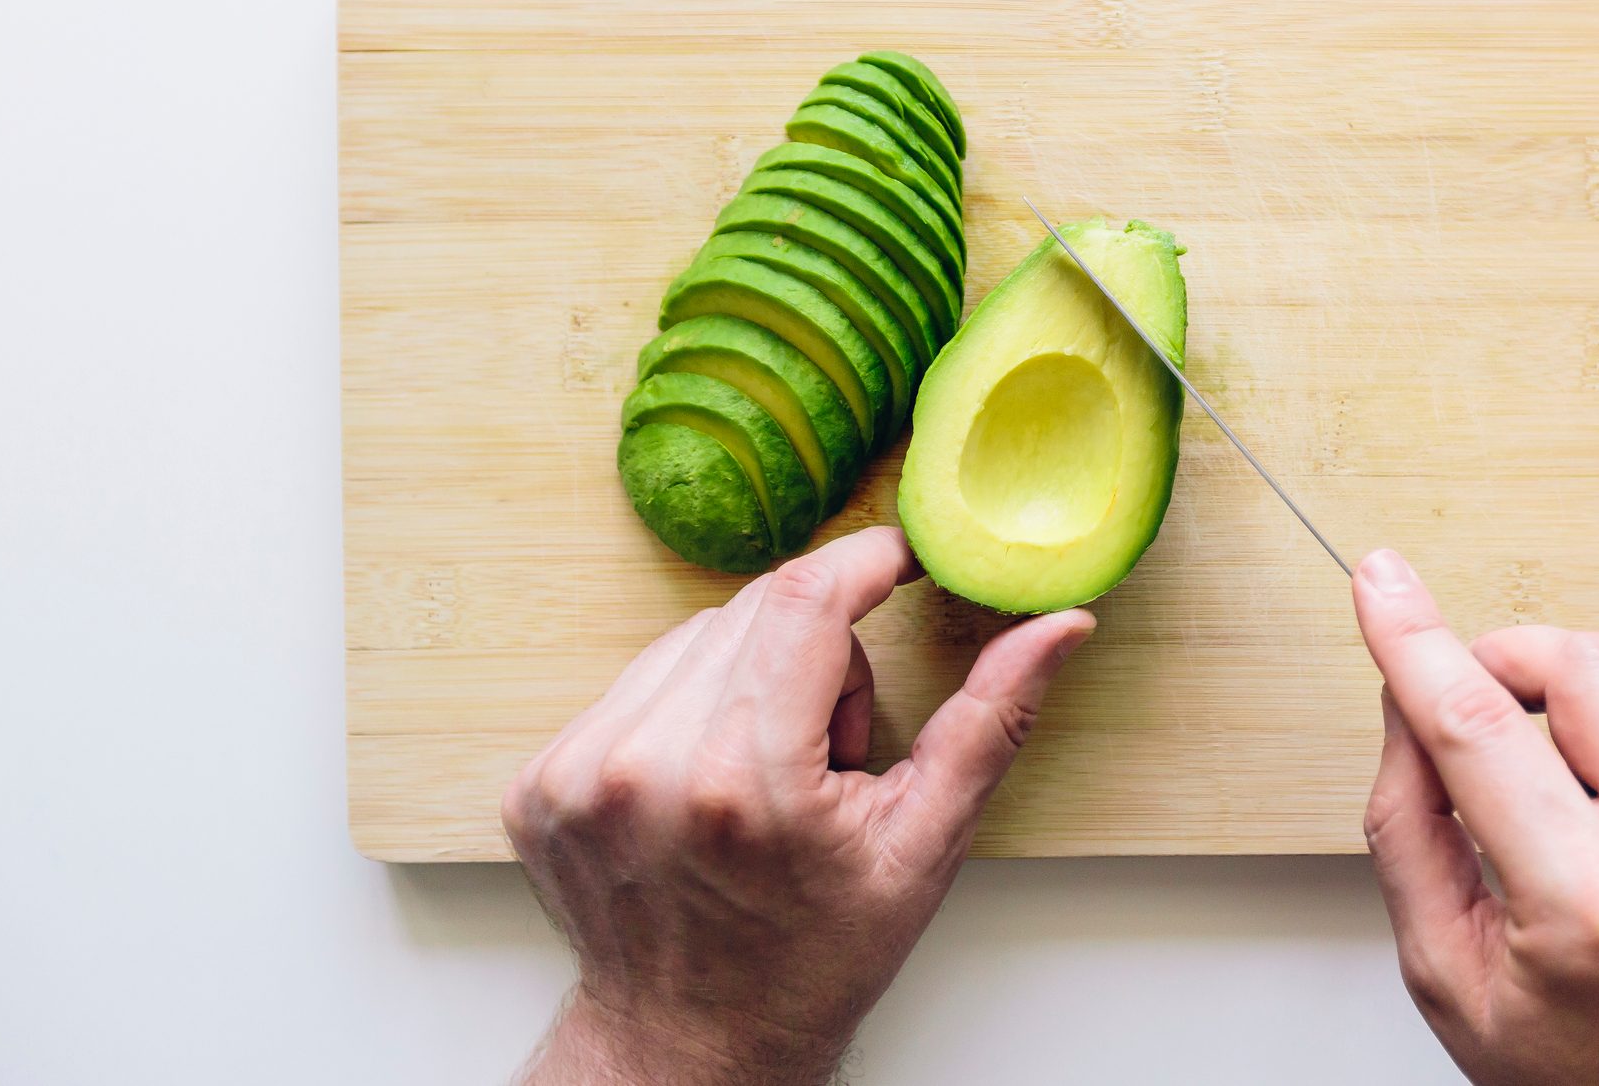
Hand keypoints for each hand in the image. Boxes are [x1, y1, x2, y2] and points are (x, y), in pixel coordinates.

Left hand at [502, 526, 1094, 1085]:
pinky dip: (687, 705)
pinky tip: (709, 781)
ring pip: (694, 635)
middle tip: (835, 741)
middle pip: (756, 609)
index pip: (807, 598)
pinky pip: (636, 680)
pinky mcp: (539, 779)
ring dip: (750, 672)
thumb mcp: (922, 847)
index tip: (903, 561)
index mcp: (746, 781)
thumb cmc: (812, 956)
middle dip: (818, 644)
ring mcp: (578, 772)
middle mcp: (645, 765)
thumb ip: (990, 722)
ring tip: (771, 771)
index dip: (867, 560)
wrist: (690, 1044)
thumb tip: (1059, 626)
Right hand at [1353, 549, 1598, 1085]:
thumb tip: (1407, 710)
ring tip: (1590, 850)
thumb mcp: (1452, 981)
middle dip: (1514, 658)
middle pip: (1586, 663)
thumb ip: (1409, 831)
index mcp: (1595, 905)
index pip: (1477, 725)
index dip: (1414, 640)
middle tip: (1480, 693)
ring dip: (1592, 752)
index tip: (1382, 582)